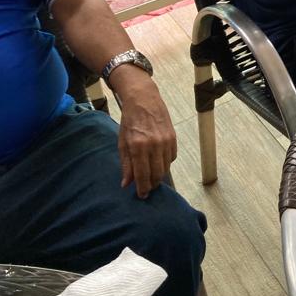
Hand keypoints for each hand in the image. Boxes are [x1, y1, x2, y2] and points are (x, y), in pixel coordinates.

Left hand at [114, 71, 176, 198]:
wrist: (144, 99)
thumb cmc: (130, 120)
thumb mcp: (122, 142)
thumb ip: (126, 164)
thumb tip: (126, 184)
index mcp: (138, 147)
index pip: (142, 175)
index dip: (142, 188)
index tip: (141, 195)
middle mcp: (153, 145)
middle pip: (156, 175)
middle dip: (151, 184)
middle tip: (146, 188)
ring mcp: (165, 141)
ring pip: (165, 168)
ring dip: (158, 175)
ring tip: (151, 177)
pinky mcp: (173, 138)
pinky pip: (171, 158)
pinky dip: (165, 163)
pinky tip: (158, 161)